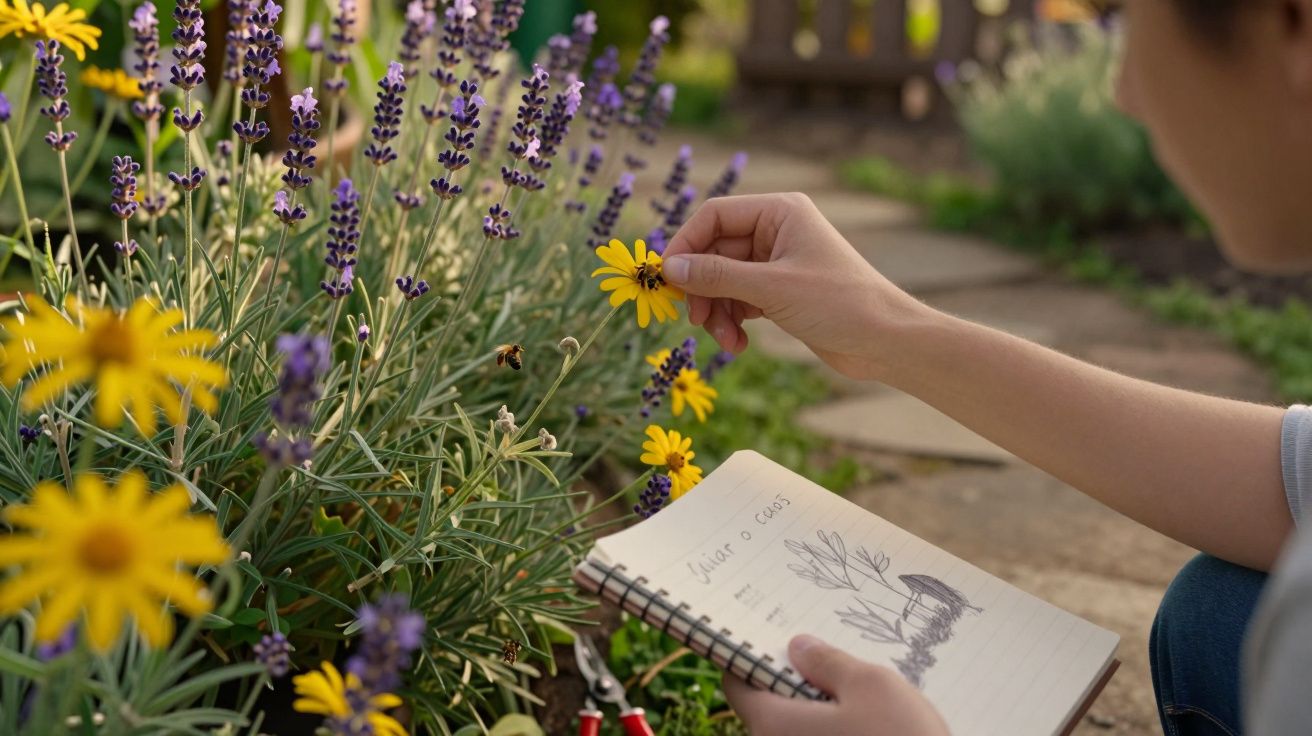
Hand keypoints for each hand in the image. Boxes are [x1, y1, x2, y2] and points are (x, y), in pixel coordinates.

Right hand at [662, 193, 927, 380]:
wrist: (886, 341)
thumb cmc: (839, 303)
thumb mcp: (771, 288)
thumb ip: (716, 275)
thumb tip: (668, 267)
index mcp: (779, 212)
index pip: (714, 216)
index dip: (686, 245)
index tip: (667, 280)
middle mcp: (777, 231)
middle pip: (715, 252)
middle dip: (704, 289)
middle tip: (696, 320)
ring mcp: (778, 262)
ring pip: (724, 280)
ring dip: (718, 311)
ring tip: (726, 341)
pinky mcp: (781, 291)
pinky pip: (740, 299)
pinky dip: (733, 321)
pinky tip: (738, 345)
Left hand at [724, 635, 948, 735]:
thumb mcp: (871, 685)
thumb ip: (829, 663)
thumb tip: (798, 648)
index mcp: (774, 724)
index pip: (738, 685)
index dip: (749, 656)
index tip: (765, 636)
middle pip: (768, 706)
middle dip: (791, 677)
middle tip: (820, 651)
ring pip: (797, 726)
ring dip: (817, 704)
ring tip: (852, 680)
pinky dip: (832, 726)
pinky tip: (865, 715)